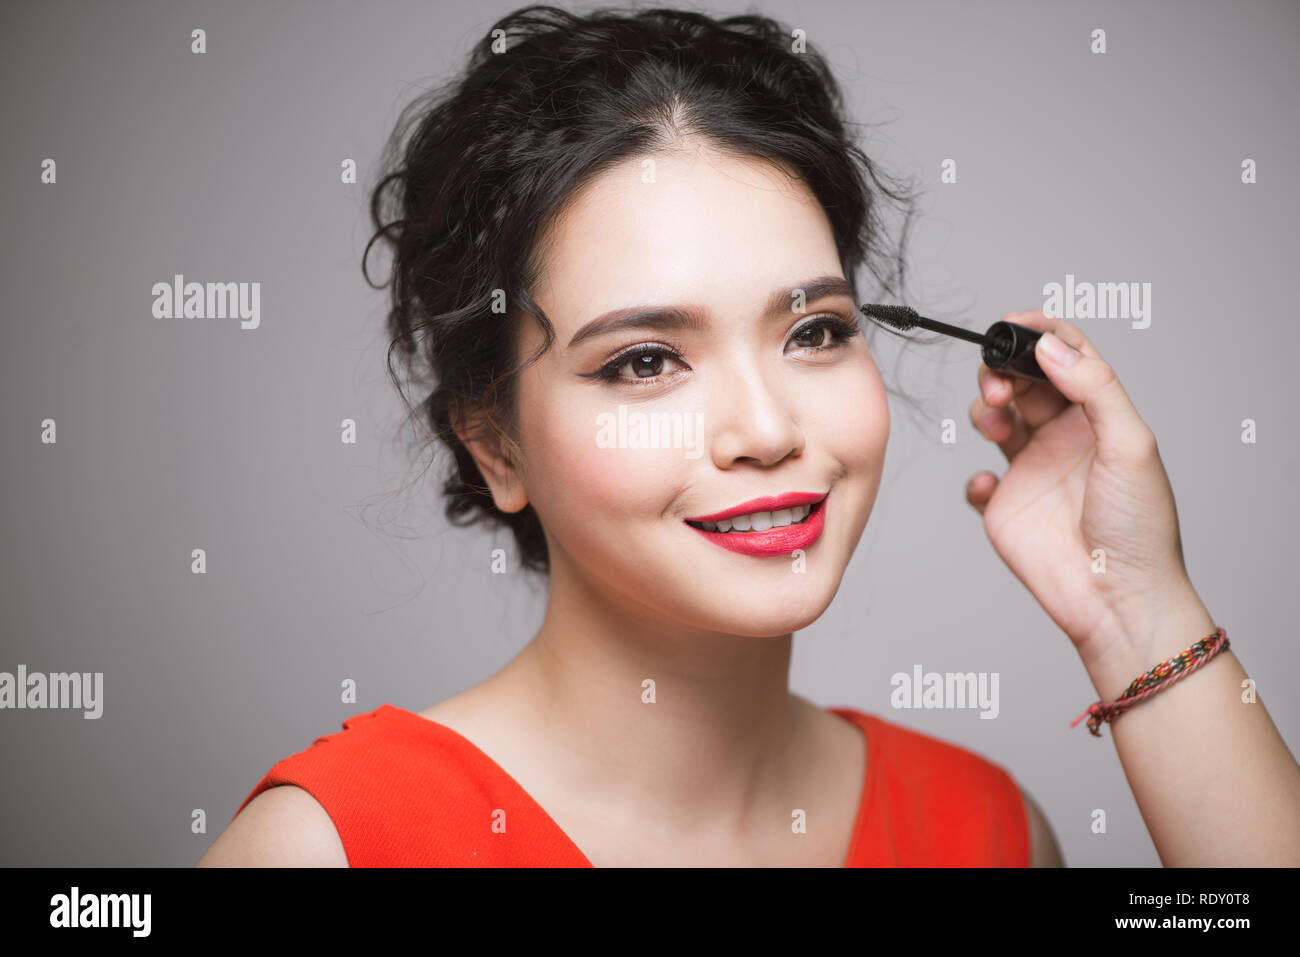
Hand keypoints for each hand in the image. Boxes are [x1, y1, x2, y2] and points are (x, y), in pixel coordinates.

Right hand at [965, 310, 1195, 668]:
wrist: (1116, 598)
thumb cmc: (1139, 527)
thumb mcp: (1130, 444)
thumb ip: (1093, 387)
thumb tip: (1051, 346)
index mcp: (1097, 416)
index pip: (1064, 356)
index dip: (1037, 333)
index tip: (1011, 325)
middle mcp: (1062, 437)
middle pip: (1020, 380)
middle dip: (1000, 370)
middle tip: (997, 386)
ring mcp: (1031, 469)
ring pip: (993, 417)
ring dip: (985, 410)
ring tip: (994, 425)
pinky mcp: (1005, 505)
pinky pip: (976, 478)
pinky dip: (975, 476)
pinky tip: (992, 487)